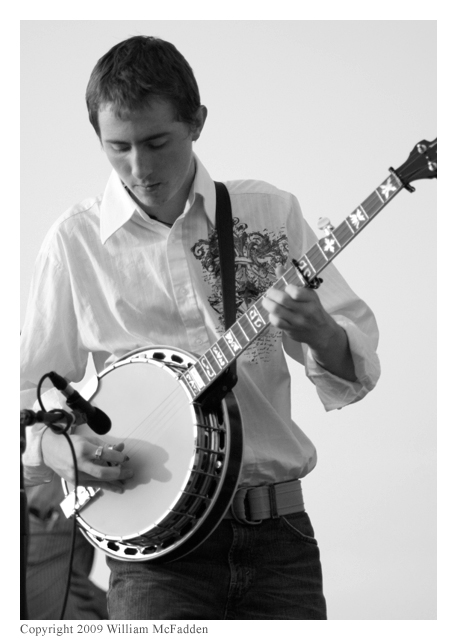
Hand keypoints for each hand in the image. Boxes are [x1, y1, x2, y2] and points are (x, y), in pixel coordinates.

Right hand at [42, 429, 132, 492]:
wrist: (50, 450)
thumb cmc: (71, 443)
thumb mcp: (88, 440)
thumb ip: (104, 445)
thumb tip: (121, 448)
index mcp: (83, 449)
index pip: (105, 454)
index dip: (118, 456)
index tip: (125, 457)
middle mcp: (79, 463)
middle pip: (103, 472)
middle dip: (119, 473)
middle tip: (130, 472)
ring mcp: (76, 474)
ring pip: (100, 481)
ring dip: (115, 482)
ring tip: (127, 481)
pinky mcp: (75, 481)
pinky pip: (94, 485)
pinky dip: (107, 486)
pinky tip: (117, 488)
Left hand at [262, 265, 356, 380]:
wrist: (321, 332)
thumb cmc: (312, 308)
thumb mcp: (308, 294)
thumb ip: (292, 280)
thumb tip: (278, 267)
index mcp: (311, 298)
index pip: (296, 292)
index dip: (287, 288)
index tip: (285, 287)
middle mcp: (306, 310)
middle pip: (283, 300)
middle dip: (272, 293)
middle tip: (270, 292)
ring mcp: (298, 322)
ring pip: (277, 311)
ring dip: (267, 303)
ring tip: (266, 301)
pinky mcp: (291, 330)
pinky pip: (276, 322)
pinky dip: (271, 316)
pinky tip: (272, 313)